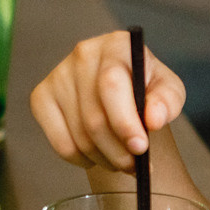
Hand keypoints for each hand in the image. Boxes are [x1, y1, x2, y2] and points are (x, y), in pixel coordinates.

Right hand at [29, 30, 186, 171]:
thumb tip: (153, 119)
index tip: (140, 147)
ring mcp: (58, 76)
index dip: (125, 121)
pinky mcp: (41, 98)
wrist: (123, 89)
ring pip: (79, 136)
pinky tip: (97, 154)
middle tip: (135, 165)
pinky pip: (61, 144)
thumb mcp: (168, 91)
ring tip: (121, 160)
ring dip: (104, 158)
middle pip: (94, 117)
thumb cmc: (146, 88)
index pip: (111, 84)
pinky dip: (82, 159)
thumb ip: (167, 102)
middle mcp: (83, 55)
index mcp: (116, 45)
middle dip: (119, 151)